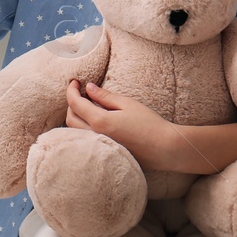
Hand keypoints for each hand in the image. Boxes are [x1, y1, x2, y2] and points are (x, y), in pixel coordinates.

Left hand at [65, 79, 180, 173]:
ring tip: (86, 105)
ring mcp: (99, 148)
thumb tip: (88, 88)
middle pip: (70, 118)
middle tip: (80, 92)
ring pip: (75, 131)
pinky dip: (83, 128)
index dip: (71, 90)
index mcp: (100, 122)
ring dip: (76, 116)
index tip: (75, 82)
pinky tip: (94, 121)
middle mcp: (95, 137)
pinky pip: (85, 140)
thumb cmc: (149, 124)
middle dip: (72, 103)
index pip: (75, 103)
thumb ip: (105, 96)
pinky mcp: (105, 154)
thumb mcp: (127, 104)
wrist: (165, 149)